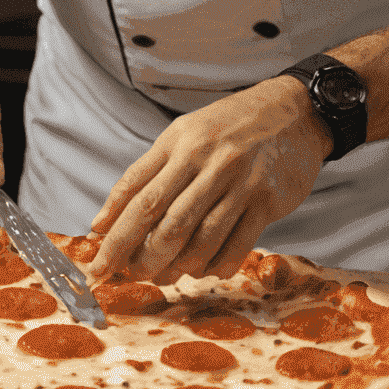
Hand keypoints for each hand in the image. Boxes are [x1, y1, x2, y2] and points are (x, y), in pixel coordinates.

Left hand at [85, 76, 329, 283]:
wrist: (292, 112)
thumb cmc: (228, 127)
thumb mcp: (183, 136)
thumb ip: (145, 176)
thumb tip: (103, 223)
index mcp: (179, 141)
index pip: (136, 192)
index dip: (114, 232)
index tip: (97, 262)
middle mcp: (207, 159)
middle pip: (164, 220)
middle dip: (140, 258)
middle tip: (129, 277)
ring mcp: (239, 180)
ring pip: (199, 238)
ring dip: (177, 267)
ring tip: (164, 276)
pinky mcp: (267, 200)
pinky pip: (236, 245)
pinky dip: (215, 266)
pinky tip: (205, 271)